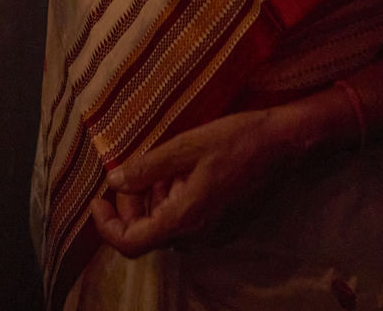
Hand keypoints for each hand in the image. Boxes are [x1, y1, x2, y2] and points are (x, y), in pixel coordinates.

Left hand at [91, 108, 294, 257]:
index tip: (98, 198)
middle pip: (147, 231)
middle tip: (130, 165)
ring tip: (161, 160)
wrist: (285, 145)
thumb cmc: (237, 140)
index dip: (107, 225)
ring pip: (166, 222)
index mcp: (184, 219)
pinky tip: (182, 167)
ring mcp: (212, 232)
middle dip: (131, 201)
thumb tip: (114, 180)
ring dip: (154, 196)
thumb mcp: (186, 145)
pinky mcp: (223, 223)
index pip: (131, 242)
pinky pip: (186, 217)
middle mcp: (197, 235)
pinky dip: (173, 196)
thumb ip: (148, 167)